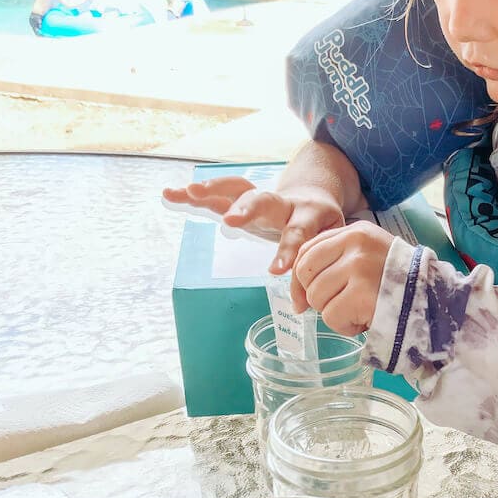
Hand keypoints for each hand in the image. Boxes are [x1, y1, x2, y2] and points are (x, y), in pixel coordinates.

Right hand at [161, 176, 344, 273]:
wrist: (315, 195)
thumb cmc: (321, 228)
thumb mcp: (326, 247)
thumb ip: (310, 274)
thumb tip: (301, 308)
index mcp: (310, 215)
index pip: (299, 233)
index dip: (288, 251)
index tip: (275, 271)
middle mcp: (284, 203)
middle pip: (266, 201)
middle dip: (247, 210)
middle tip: (231, 220)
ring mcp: (262, 197)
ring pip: (239, 189)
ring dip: (214, 191)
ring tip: (190, 193)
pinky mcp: (243, 197)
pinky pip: (218, 194)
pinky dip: (194, 194)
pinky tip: (171, 194)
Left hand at [290, 222, 393, 334]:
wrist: (436, 299)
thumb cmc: (399, 283)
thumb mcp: (369, 257)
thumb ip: (337, 263)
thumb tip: (298, 297)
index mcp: (355, 232)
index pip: (306, 251)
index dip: (300, 278)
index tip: (303, 299)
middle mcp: (355, 244)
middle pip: (306, 275)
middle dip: (317, 297)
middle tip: (340, 306)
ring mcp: (358, 267)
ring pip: (317, 298)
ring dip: (334, 313)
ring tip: (359, 311)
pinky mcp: (361, 293)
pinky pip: (331, 317)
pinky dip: (345, 326)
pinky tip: (364, 320)